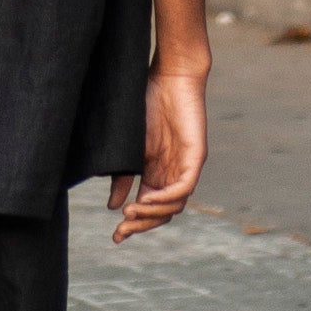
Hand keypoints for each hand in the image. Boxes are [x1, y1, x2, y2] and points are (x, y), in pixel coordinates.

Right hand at [109, 60, 206, 241]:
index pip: (149, 208)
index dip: (134, 224)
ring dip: (153, 213)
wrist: (169, 73)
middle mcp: (172, 173)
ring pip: (175, 205)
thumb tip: (113, 207)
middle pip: (162, 213)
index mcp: (156, 172)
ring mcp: (185, 165)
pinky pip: (184, 187)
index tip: (115, 236)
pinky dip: (166, 197)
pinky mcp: (196, 156)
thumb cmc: (148, 102)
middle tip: (122, 231)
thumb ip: (122, 176)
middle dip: (142, 225)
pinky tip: (147, 199)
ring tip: (131, 211)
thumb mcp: (129, 146)